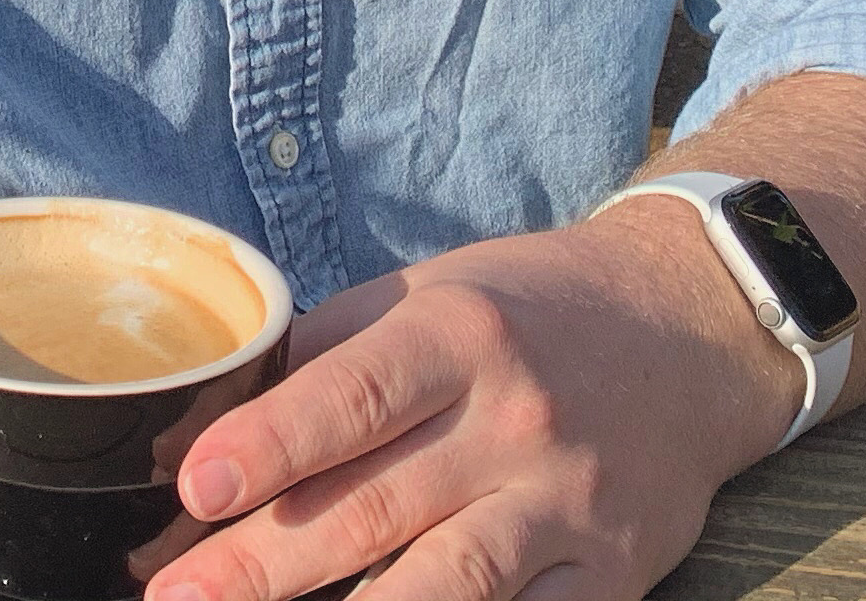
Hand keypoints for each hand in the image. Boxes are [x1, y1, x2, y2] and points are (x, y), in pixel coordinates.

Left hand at [146, 200, 801, 600]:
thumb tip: (202, 436)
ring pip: (446, 582)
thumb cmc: (529, 312)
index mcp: (461, 334)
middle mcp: (517, 420)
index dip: (270, 445)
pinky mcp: (612, 574)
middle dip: (261, 563)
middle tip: (172, 595)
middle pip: (375, 506)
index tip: (193, 486)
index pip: (352, 396)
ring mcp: (568, 504)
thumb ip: (325, 358)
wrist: (693, 329)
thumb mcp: (430, 295)